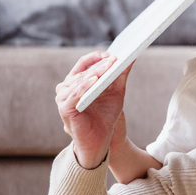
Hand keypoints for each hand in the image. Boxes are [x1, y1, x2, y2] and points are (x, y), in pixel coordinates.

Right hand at [54, 51, 129, 168]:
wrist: (101, 140)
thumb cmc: (106, 115)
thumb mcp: (116, 92)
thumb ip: (121, 74)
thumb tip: (132, 57)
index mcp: (77, 81)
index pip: (84, 63)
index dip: (96, 57)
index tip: (111, 54)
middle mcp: (66, 88)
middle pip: (84, 71)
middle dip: (100, 64)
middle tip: (114, 58)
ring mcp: (63, 98)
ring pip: (80, 81)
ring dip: (95, 72)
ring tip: (108, 66)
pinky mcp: (65, 109)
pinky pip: (75, 94)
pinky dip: (85, 86)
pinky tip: (95, 80)